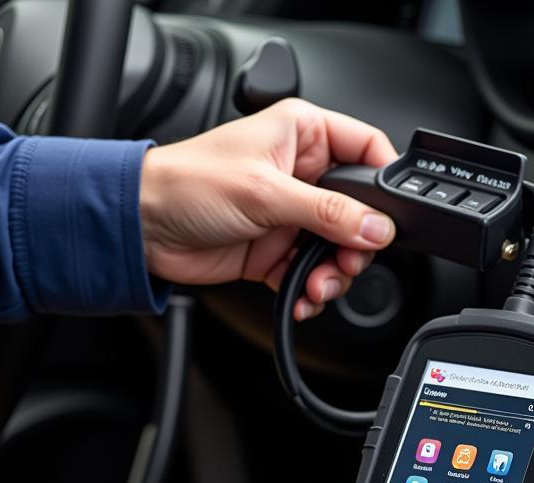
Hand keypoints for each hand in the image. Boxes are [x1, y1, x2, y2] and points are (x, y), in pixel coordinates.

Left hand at [139, 98, 397, 319]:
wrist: (143, 228)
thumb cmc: (186, 184)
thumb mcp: (266, 192)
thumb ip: (328, 212)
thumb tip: (376, 227)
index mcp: (302, 134)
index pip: (366, 148)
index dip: (384, 183)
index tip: (389, 218)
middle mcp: (301, 173)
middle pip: (359, 212)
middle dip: (356, 245)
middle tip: (344, 262)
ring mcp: (290, 215)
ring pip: (338, 250)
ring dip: (333, 275)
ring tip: (315, 287)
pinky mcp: (276, 250)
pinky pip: (310, 276)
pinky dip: (309, 292)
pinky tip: (299, 297)